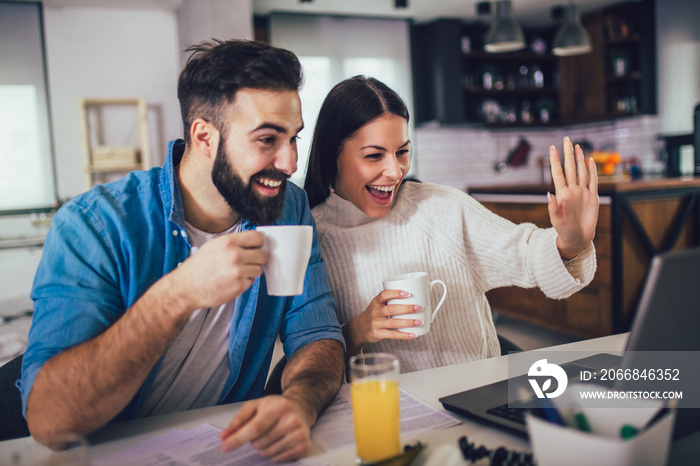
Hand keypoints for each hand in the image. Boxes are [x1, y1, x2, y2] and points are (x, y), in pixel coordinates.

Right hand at [172, 230, 267, 310]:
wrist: (187, 287)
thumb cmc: (199, 267)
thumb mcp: (213, 246)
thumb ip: (234, 243)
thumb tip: (253, 242)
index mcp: (228, 242)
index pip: (258, 237)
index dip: (259, 242)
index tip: (257, 246)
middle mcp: (235, 255)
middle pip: (263, 254)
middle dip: (258, 258)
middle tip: (250, 261)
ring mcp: (238, 272)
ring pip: (259, 269)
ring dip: (251, 270)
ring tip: (236, 272)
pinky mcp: (239, 286)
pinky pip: (252, 281)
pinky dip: (245, 281)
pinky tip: (232, 280)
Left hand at [219, 395, 312, 461]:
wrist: (301, 408)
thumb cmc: (275, 407)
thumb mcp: (256, 405)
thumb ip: (239, 419)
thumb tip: (223, 436)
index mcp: (279, 407)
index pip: (255, 428)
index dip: (238, 438)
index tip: (225, 446)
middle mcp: (292, 420)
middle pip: (260, 443)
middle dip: (253, 441)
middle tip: (261, 430)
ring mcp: (299, 434)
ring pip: (267, 453)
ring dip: (263, 448)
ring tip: (271, 435)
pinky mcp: (304, 446)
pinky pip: (277, 459)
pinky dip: (273, 454)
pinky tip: (279, 441)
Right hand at [345, 290, 422, 351]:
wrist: (359, 329)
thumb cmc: (373, 315)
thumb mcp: (377, 305)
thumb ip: (390, 301)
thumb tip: (413, 298)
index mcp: (376, 302)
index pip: (384, 294)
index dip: (396, 293)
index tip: (407, 293)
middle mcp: (375, 312)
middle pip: (392, 309)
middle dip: (407, 308)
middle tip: (419, 307)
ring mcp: (376, 324)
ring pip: (394, 322)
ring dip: (408, 322)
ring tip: (419, 321)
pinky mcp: (378, 334)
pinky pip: (393, 334)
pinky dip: (404, 335)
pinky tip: (413, 334)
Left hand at [548, 137, 598, 257]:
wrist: (577, 238)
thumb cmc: (564, 230)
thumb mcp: (557, 219)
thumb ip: (553, 207)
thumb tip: (549, 194)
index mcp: (562, 194)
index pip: (558, 173)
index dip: (556, 161)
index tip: (553, 148)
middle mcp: (572, 190)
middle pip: (570, 168)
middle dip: (568, 153)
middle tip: (566, 139)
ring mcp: (582, 192)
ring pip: (581, 171)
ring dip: (579, 159)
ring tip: (577, 146)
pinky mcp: (592, 197)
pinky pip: (592, 181)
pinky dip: (592, 170)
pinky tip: (590, 160)